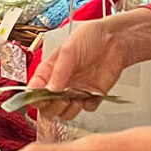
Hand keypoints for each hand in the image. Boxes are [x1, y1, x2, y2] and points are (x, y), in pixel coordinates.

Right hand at [31, 9, 150, 121]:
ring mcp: (76, 91)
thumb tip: (49, 90)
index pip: (35, 90)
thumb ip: (59, 72)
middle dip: (52, 107)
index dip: (35, 97)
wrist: (115, 39)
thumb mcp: (69, 50)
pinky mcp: (92, 96)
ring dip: (69, 110)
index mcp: (49, 71)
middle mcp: (61, 83)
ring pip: (66, 113)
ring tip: (76, 98)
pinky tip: (90, 95)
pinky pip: (87, 109)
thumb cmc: (90, 37)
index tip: (40, 98)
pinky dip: (88, 106)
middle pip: (48, 107)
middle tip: (61, 98)